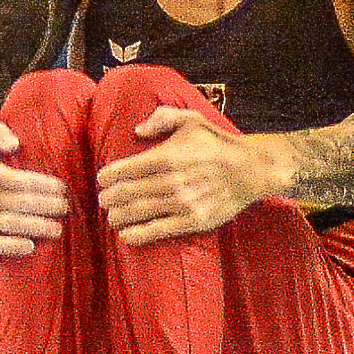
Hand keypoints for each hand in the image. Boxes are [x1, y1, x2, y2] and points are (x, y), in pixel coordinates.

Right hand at [0, 121, 66, 256]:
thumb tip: (15, 144)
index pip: (18, 180)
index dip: (42, 185)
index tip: (63, 188)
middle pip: (16, 203)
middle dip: (44, 206)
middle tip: (66, 208)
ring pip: (7, 224)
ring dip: (34, 227)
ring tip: (57, 229)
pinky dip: (9, 247)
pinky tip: (30, 246)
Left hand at [95, 105, 276, 244]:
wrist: (250, 169)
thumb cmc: (219, 144)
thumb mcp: (191, 120)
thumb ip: (162, 118)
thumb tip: (136, 130)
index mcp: (167, 156)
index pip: (125, 169)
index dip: (108, 176)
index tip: (103, 179)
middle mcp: (171, 181)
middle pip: (127, 192)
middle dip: (109, 198)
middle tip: (104, 200)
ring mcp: (181, 203)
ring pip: (139, 212)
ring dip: (119, 216)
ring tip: (111, 217)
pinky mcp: (192, 221)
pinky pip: (159, 230)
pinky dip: (138, 234)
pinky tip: (125, 235)